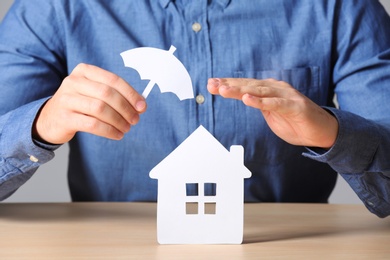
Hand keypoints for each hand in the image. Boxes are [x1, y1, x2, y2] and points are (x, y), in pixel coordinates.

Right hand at [33, 63, 146, 143]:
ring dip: (118, 121)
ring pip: (100, 109)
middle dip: (126, 108)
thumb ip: (115, 95)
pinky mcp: (65, 118)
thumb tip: (140, 105)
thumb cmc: (79, 104)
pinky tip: (117, 134)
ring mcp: (67, 99)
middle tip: (135, 120)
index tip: (142, 106)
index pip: (113, 80)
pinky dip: (109, 130)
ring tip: (126, 128)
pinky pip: (93, 124)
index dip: (131, 94)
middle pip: (107, 94)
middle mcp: (73, 81)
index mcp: (84, 71)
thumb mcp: (94, 93)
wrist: (50, 119)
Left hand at [207, 78, 337, 148]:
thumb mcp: (270, 114)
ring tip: (223, 90)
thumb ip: (258, 105)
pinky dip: (260, 102)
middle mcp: (276, 89)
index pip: (245, 85)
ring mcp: (286, 96)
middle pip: (248, 86)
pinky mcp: (295, 106)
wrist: (321, 131)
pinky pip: (275, 103)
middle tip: (212, 85)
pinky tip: (247, 100)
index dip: (228, 84)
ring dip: (240, 91)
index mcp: (269, 90)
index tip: (211, 84)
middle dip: (229, 85)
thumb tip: (243, 98)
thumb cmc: (295, 122)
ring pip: (259, 91)